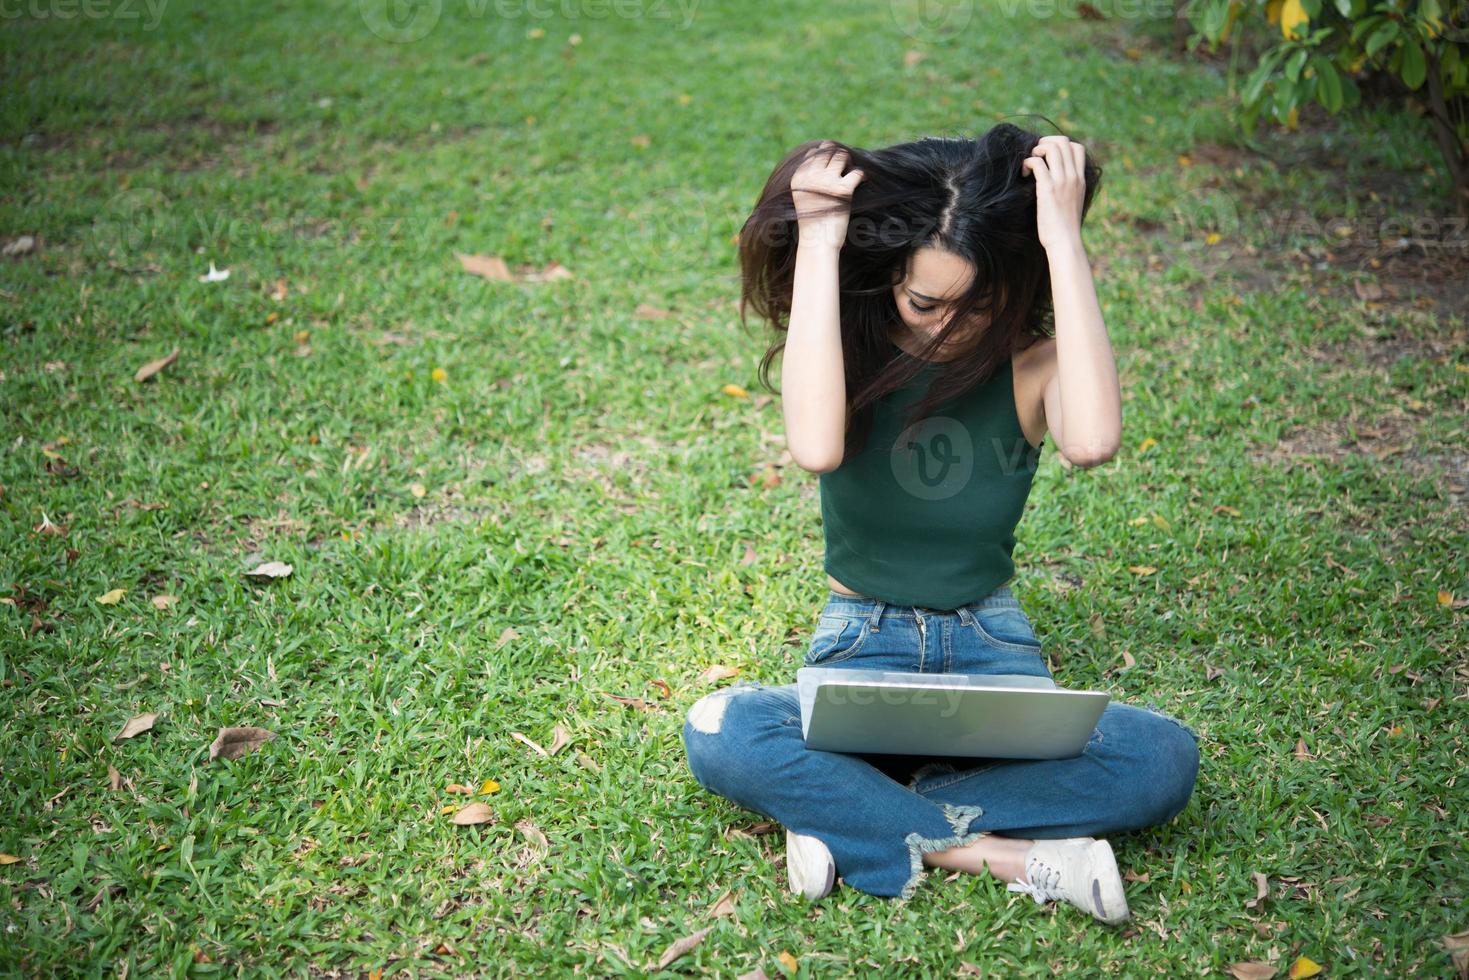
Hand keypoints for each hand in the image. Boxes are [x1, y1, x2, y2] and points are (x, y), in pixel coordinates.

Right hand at [791, 140, 864, 248]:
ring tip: (849, 172)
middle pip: (828, 151)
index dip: (825, 154)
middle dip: (837, 156)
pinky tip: (862, 180)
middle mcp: (811, 177)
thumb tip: (822, 151)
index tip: (831, 164)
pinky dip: (861, 175)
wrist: (817, 242)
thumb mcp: (803, 195)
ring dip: (848, 161)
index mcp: (799, 177)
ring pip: (841, 157)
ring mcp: (827, 182)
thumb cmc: (812, 220)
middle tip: (843, 166)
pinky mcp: (843, 190)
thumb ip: (809, 176)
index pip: (813, 153)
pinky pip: (857, 172)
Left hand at [1021, 135, 1086, 251]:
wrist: (1065, 242)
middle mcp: (1073, 176)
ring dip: (1036, 150)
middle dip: (1045, 142)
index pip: (1077, 147)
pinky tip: (1024, 173)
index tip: (1048, 156)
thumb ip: (1069, 189)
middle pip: (1063, 142)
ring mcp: (1062, 181)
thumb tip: (1057, 183)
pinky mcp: (1048, 189)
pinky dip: (1028, 162)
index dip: (1061, 145)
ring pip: (1051, 148)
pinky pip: (1037, 163)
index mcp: (1080, 179)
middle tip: (1035, 156)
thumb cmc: (1065, 227)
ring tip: (1029, 164)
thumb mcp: (1073, 202)